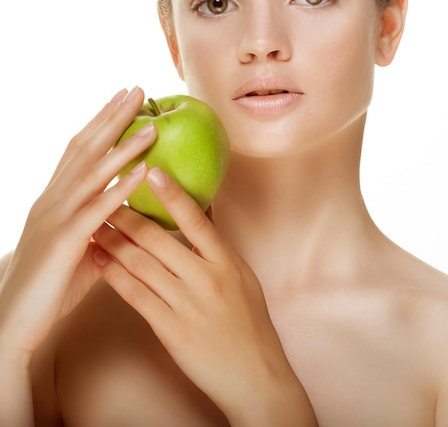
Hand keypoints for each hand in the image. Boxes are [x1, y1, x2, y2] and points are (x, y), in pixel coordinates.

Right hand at [0, 87, 155, 363]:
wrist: (12, 322)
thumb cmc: (47, 286)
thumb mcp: (77, 248)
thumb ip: (99, 229)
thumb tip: (125, 222)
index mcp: (55, 199)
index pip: (79, 149)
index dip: (101, 122)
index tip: (122, 100)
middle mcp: (53, 199)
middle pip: (86, 148)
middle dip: (113, 117)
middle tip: (138, 90)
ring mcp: (57, 218)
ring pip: (94, 172)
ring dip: (125, 147)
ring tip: (153, 127)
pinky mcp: (65, 241)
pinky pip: (98, 209)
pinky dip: (122, 188)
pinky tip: (143, 172)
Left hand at [92, 168, 316, 425]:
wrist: (255, 374)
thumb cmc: (250, 324)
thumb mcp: (243, 278)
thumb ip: (219, 250)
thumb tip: (202, 217)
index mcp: (226, 262)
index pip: (196, 220)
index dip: (172, 194)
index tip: (152, 170)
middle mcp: (206, 278)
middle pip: (158, 240)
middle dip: (127, 216)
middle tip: (105, 197)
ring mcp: (187, 304)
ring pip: (141, 264)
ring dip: (114, 242)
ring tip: (94, 225)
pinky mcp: (170, 329)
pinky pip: (136, 295)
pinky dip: (115, 276)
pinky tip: (101, 261)